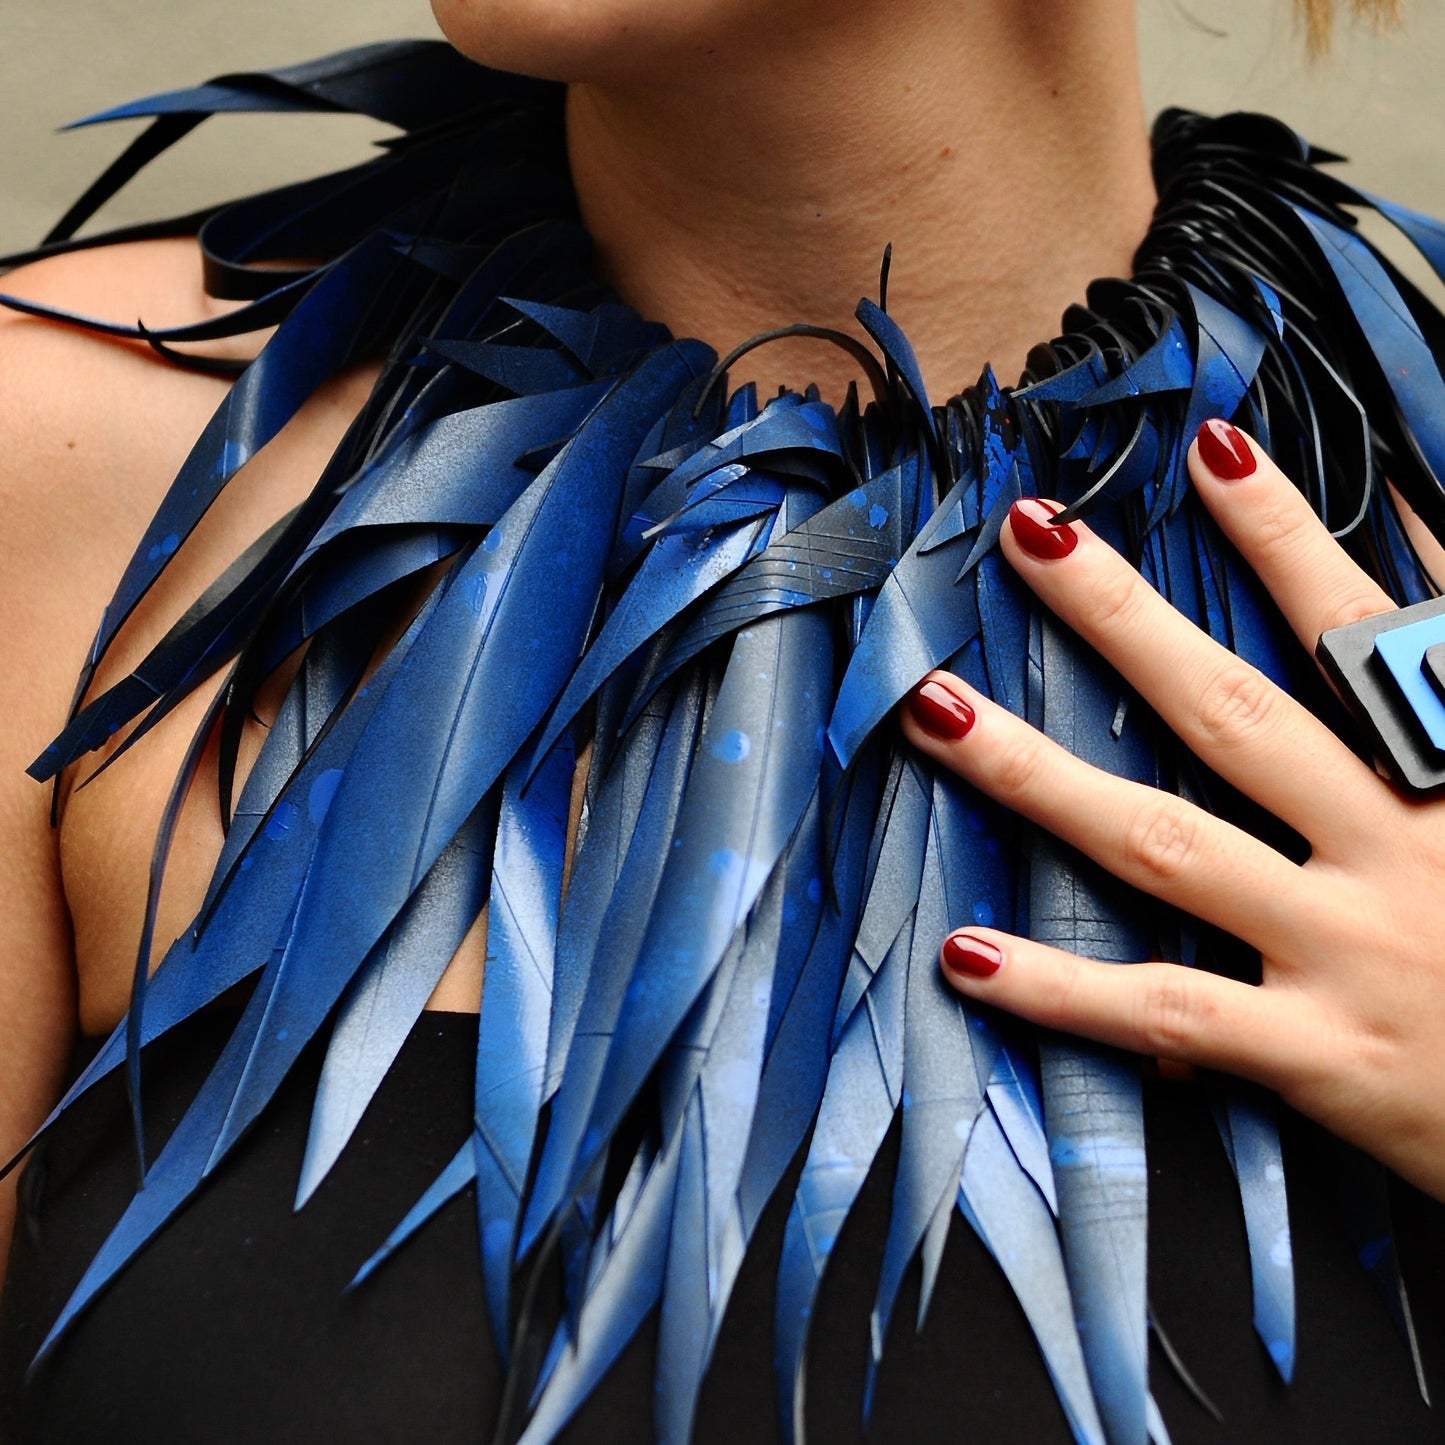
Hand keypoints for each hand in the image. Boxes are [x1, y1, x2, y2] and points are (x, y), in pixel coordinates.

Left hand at [899, 420, 1444, 1202]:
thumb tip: (1427, 533)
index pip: (1360, 632)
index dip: (1288, 534)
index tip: (1210, 445)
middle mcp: (1394, 850)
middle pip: (1230, 713)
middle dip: (1120, 617)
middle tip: (1026, 535)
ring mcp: (1346, 954)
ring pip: (1165, 847)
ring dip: (1039, 775)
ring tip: (936, 712)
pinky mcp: (1317, 1058)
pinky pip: (1168, 1015)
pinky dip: (1061, 992)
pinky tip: (965, 955)